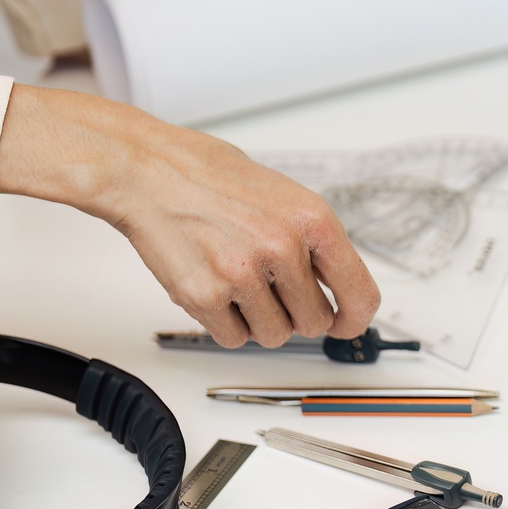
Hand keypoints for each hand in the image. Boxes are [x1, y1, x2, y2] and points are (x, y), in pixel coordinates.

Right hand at [0, 85, 380, 346]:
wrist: (147, 170)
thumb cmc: (209, 177)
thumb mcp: (284, 197)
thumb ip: (313, 242)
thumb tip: (337, 286)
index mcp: (314, 221)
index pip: (360, 294)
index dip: (354, 320)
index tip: (345, 325)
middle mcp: (284, 248)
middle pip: (313, 322)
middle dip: (294, 314)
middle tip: (270, 291)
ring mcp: (244, 273)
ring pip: (274, 336)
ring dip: (258, 320)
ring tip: (236, 282)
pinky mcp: (205, 295)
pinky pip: (233, 338)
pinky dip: (225, 325)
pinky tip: (214, 290)